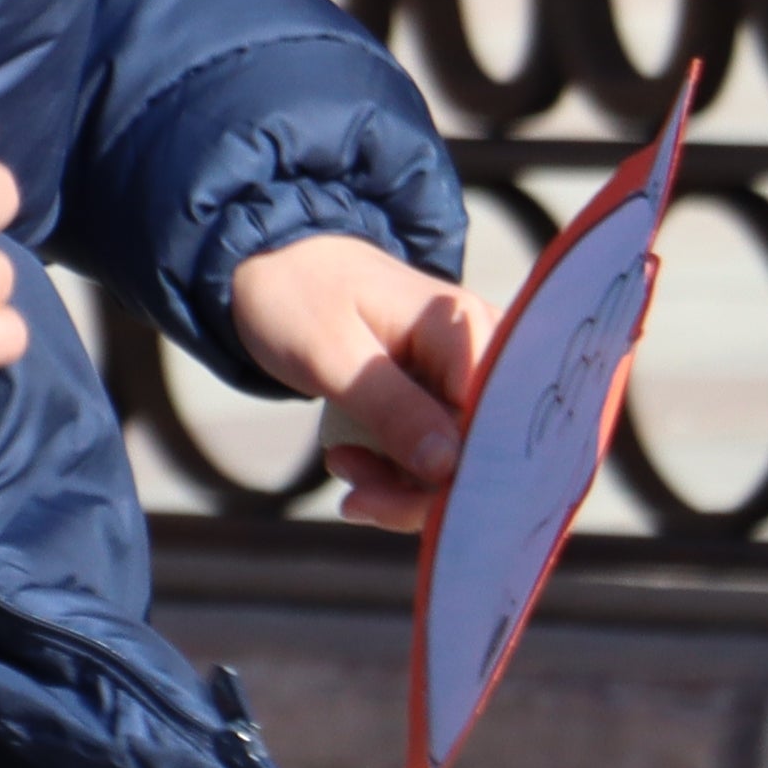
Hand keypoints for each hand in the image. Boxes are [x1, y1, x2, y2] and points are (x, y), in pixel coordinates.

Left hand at [232, 235, 484, 533]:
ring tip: (344, 466)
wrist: (275, 269)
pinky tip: (354, 463)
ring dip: (401, 487)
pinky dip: (396, 474)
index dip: (456, 475)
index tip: (389, 498)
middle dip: (418, 491)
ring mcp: (467, 377)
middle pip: (482, 449)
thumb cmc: (300, 298)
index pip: (492, 421)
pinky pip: (439, 455)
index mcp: (464, 327)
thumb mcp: (332, 356)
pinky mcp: (444, 398)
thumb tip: (449, 468)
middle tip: (355, 497)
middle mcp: (482, 351)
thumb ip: (393, 409)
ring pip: (461, 462)